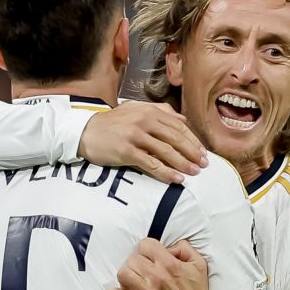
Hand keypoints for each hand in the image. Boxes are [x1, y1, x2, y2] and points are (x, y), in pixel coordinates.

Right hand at [78, 102, 206, 183]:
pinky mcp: (126, 151)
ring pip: (166, 151)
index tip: (203, 152)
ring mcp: (135, 136)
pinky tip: (176, 179)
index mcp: (149, 111)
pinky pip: (151, 164)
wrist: (85, 131)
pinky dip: (166, 172)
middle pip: (176, 138)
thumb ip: (160, 112)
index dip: (193, 140)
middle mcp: (144, 121)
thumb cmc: (113, 123)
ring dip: (183, 164)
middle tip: (204, 165)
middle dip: (192, 153)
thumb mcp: (136, 110)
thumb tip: (183, 119)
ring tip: (194, 173)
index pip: (178, 126)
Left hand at [109, 239, 214, 289]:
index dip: (147, 248)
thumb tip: (170, 246)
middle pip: (132, 259)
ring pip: (123, 274)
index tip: (151, 256)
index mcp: (169, 264)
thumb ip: (185, 249)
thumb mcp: (199, 265)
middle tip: (144, 269)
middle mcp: (156, 277)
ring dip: (127, 275)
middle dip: (138, 262)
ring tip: (134, 279)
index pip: (145, 244)